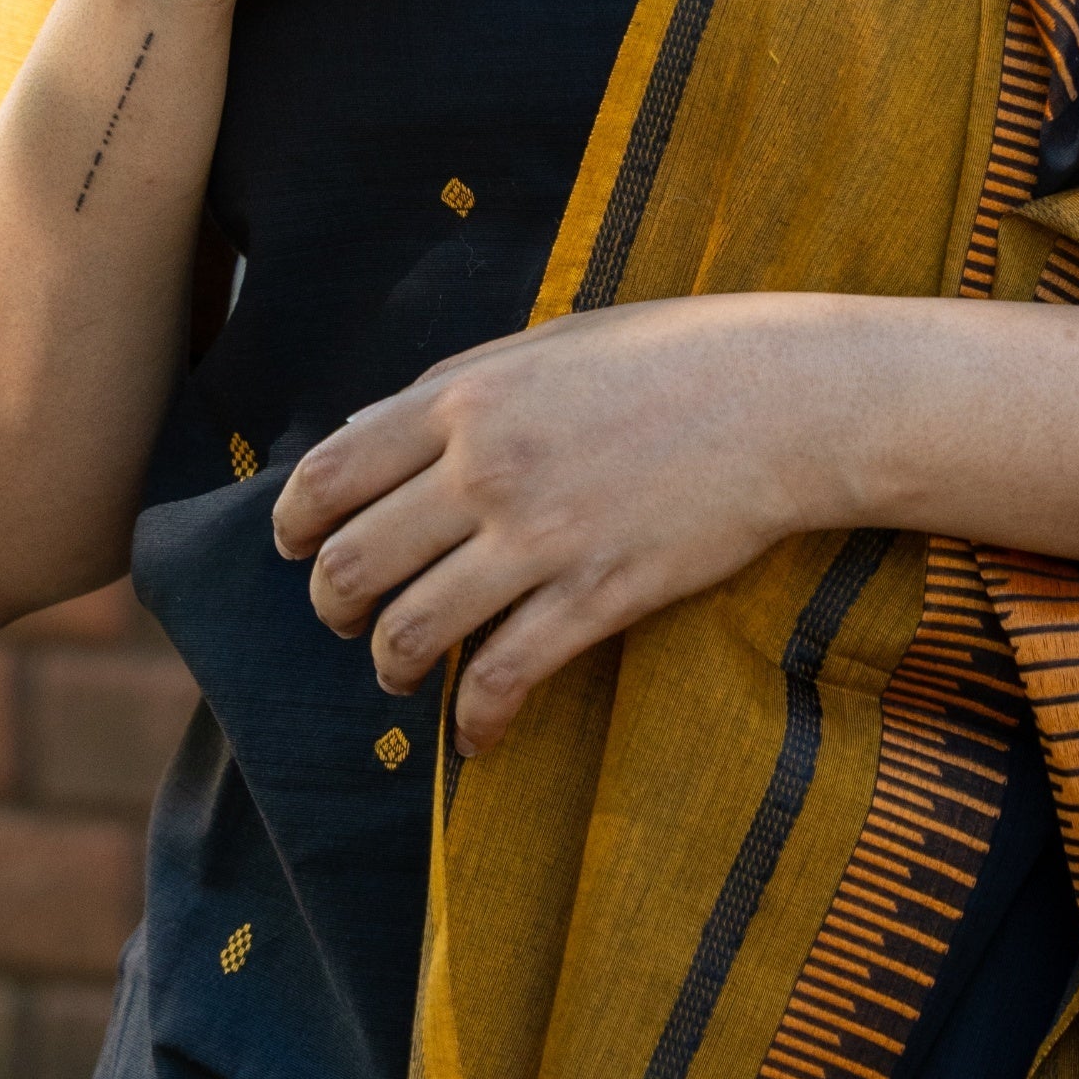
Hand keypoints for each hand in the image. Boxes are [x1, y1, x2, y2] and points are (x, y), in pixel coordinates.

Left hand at [271, 294, 851, 753]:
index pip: (332, 472)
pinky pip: (504, 677)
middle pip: (352, 562)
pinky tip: (477, 735)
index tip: (295, 548)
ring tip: (401, 673)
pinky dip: (475, 720)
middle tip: (345, 619)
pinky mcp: (597, 595)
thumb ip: (453, 387)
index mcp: (465, 399)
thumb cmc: (669, 357)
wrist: (784, 397)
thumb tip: (365, 435)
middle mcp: (485, 468)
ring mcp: (540, 536)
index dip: (294, 523)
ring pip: (410, 630)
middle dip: (332, 606)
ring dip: (390, 665)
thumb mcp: (546, 343)